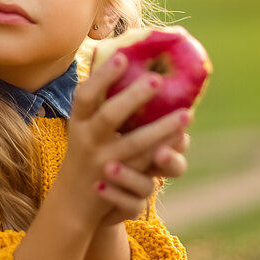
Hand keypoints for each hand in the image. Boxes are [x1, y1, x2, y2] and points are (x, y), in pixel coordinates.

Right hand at [53, 53, 189, 228]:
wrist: (73, 202)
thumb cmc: (86, 155)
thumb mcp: (84, 129)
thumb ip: (101, 105)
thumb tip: (129, 64)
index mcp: (78, 122)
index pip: (84, 95)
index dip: (101, 76)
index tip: (122, 57)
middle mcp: (86, 141)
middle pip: (109, 116)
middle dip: (133, 97)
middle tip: (157, 80)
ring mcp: (102, 162)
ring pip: (134, 144)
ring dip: (162, 128)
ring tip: (186, 114)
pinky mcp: (118, 182)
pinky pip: (145, 165)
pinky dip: (164, 151)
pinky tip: (181, 138)